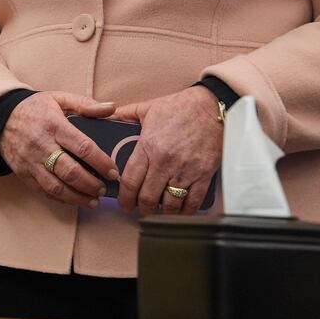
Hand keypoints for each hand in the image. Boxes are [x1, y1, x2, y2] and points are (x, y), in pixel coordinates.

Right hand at [0, 93, 120, 207]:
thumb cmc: (34, 108)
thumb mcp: (58, 98)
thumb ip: (86, 104)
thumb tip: (113, 107)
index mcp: (54, 125)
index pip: (82, 147)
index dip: (101, 162)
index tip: (114, 172)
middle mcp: (41, 145)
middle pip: (70, 171)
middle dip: (91, 184)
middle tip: (104, 189)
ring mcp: (30, 161)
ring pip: (56, 186)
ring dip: (77, 197)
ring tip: (93, 200)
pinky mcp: (23, 173)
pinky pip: (43, 191)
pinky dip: (61, 199)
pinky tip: (74, 200)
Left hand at [114, 87, 222, 214]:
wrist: (213, 106)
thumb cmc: (181, 106)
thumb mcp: (147, 108)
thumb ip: (125, 115)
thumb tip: (106, 118)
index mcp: (149, 147)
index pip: (131, 181)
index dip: (125, 197)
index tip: (124, 203)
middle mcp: (166, 162)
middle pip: (148, 197)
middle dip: (141, 208)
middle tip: (139, 209)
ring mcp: (186, 171)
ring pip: (170, 204)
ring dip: (162, 212)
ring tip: (157, 211)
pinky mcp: (204, 175)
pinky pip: (194, 201)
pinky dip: (185, 211)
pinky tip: (179, 212)